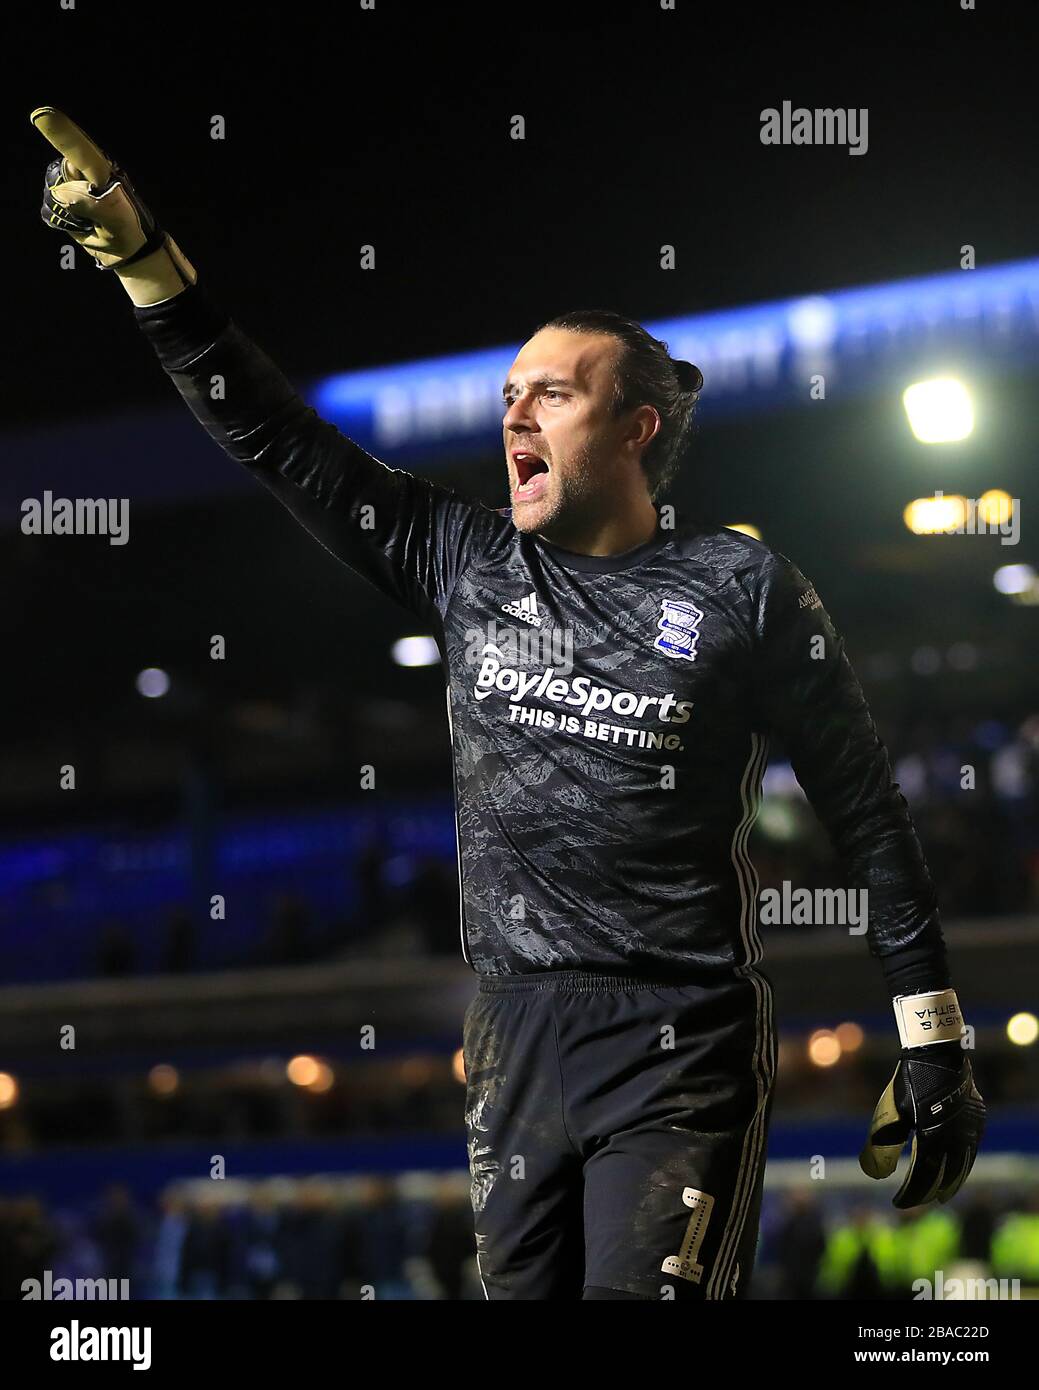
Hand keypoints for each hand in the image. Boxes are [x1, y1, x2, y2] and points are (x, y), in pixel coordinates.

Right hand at [31, 106, 164, 269]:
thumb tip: (63, 194)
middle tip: (95, 213)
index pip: (80, 150)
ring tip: (90, 220)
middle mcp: (83, 173)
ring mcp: (70, 187)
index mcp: (101, 171)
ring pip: (53, 193)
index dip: (63, 135)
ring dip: (69, 212)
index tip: (44, 117)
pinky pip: (50, 209)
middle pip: (62, 174)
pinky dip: (62, 221)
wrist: (126, 250)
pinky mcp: (62, 203)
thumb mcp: (118, 218)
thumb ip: (93, 203)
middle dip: (72, 194)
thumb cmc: (128, 229)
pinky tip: (80, 225)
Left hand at [859, 1039, 985, 1207]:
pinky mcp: (977, 1121)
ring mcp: (970, 1130)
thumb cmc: (908, 1083)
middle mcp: (957, 1139)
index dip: (910, 1194)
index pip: (923, 1178)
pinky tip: (954, 1168)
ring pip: (963, 1167)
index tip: (897, 1203)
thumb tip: (873, 1175)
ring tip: (940, 1194)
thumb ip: (881, 1146)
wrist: (936, 1054)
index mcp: (934, 1138)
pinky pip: (971, 1151)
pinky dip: (962, 1165)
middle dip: (929, 1192)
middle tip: (917, 1202)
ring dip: (951, 1183)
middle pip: (945, 1177)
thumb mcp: (889, 1114)